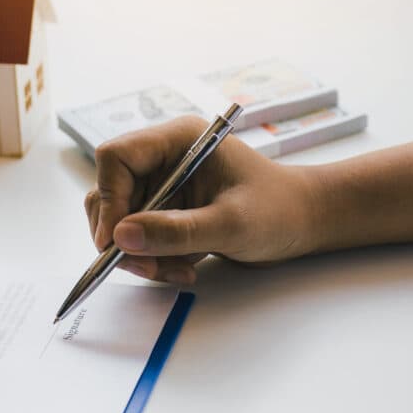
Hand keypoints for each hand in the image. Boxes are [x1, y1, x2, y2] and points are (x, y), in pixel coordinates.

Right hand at [84, 116, 322, 283]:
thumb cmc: (280, 210)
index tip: (118, 240)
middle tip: (148, 268)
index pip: (115, 159)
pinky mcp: (165, 211)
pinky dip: (153, 260)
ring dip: (140, 254)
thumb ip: (176, 231)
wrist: (303, 223)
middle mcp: (162, 159)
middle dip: (124, 237)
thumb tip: (122, 236)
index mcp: (177, 141)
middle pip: (109, 194)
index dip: (108, 199)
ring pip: (120, 222)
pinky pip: (138, 238)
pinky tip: (184, 269)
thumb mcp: (230, 224)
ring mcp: (162, 186)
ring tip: (176, 271)